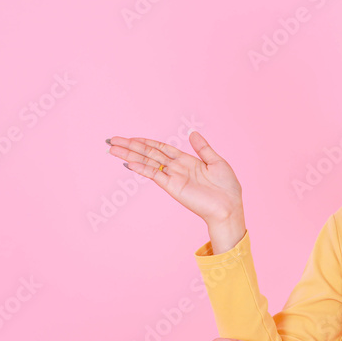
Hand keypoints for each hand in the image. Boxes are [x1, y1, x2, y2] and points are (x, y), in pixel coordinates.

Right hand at [107, 131, 242, 224]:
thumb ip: (203, 148)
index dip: (145, 141)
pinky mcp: (173, 187)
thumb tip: (192, 133)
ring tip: (112, 148)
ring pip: (147, 162)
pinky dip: (141, 168)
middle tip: (111, 140)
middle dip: (130, 146)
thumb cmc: (227, 188)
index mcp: (186, 161)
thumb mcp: (217, 162)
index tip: (130, 137)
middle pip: (148, 153)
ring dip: (129, 155)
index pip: (160, 148)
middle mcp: (176, 168)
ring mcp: (173, 177)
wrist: (229, 208)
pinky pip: (154, 175)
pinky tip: (129, 163)